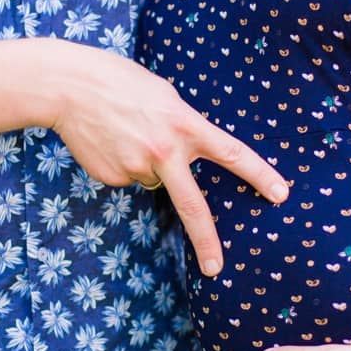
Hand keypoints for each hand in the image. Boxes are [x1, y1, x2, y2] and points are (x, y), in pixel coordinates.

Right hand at [46, 39, 289, 275]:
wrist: (70, 86)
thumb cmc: (120, 82)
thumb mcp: (165, 96)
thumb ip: (182, 125)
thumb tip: (184, 155)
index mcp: (184, 125)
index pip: (231, 153)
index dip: (259, 175)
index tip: (281, 194)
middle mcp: (165, 151)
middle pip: (192, 204)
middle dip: (205, 240)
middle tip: (215, 268)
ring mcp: (137, 167)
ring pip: (154, 180)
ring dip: (148, 165)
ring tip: (126, 133)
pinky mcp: (113, 177)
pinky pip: (129, 178)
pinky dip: (124, 164)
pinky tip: (110, 143)